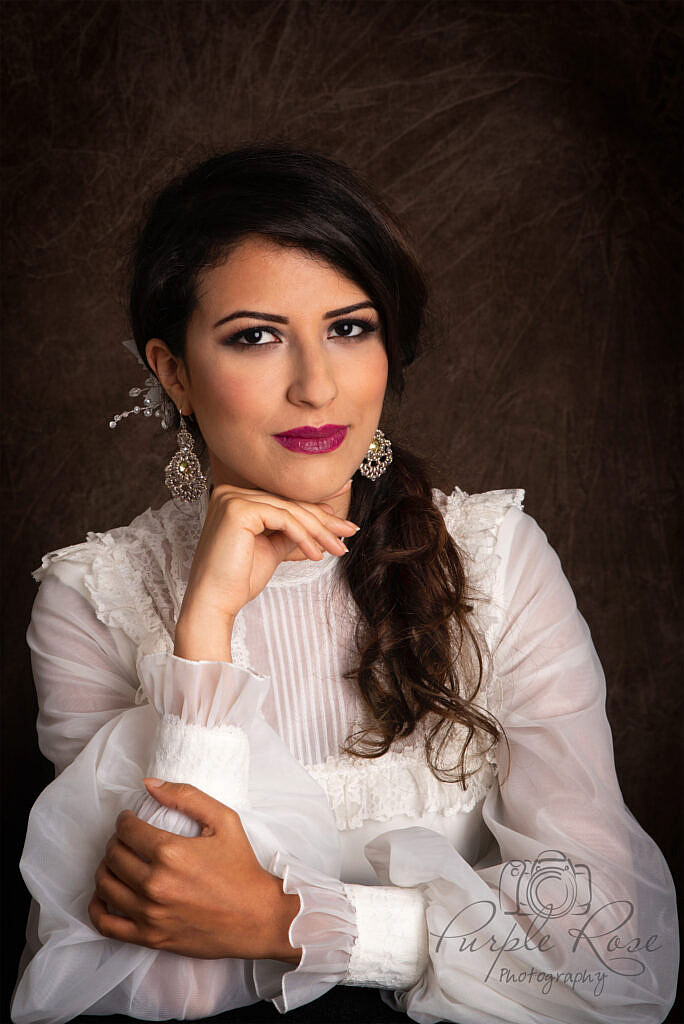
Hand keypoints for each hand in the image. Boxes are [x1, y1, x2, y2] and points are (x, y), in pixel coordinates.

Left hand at [88, 780, 301, 963]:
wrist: (255, 916)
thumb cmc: (241, 867)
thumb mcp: (223, 820)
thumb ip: (186, 796)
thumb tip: (149, 785)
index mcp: (171, 853)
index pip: (126, 830)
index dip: (125, 820)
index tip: (131, 820)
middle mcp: (155, 884)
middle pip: (112, 855)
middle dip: (116, 841)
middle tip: (128, 839)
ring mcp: (149, 914)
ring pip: (104, 885)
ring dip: (106, 868)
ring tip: (120, 862)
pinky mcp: (149, 937)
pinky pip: (105, 923)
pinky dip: (97, 907)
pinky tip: (108, 894)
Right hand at [178, 478, 359, 626]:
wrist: (215, 602)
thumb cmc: (238, 580)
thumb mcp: (271, 548)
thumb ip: (291, 532)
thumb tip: (321, 522)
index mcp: (235, 498)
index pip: (283, 503)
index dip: (316, 513)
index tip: (341, 524)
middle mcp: (230, 492)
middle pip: (288, 505)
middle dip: (324, 522)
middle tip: (350, 532)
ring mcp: (233, 498)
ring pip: (290, 511)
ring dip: (319, 532)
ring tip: (338, 549)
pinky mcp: (239, 508)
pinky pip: (284, 519)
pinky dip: (304, 537)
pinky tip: (317, 555)